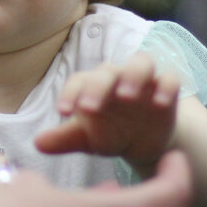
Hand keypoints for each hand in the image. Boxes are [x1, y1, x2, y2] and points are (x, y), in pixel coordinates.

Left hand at [34, 55, 178, 169]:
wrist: (143, 142)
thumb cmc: (109, 134)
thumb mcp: (87, 140)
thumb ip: (64, 139)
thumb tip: (37, 144)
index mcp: (92, 85)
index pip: (78, 81)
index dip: (69, 93)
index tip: (61, 112)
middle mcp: (116, 77)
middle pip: (106, 70)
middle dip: (97, 86)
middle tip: (89, 107)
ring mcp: (144, 81)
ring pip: (141, 62)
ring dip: (133, 74)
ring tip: (126, 95)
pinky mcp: (167, 89)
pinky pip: (170, 78)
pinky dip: (166, 86)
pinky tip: (160, 103)